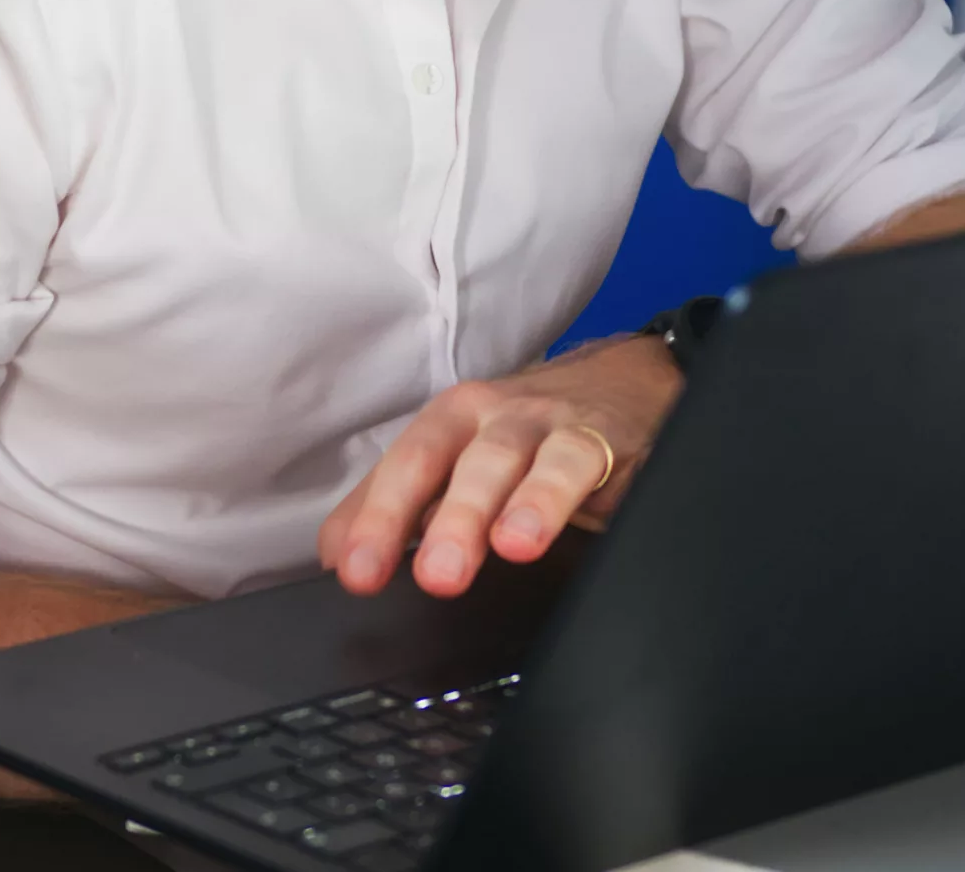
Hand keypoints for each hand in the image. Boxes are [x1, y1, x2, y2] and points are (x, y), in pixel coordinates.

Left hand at [318, 335, 682, 598]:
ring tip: (495, 551)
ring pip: (504, 458)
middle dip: (429, 517)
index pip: (399, 470)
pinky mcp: (597, 438)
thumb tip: (339, 556)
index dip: (372, 519)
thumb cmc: (531, 437)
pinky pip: (573, 463)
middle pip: (443, 459)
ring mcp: (540, 424)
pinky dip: (551, 499)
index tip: (352, 572)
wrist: (625, 386)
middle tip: (429, 577)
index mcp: (447, 425)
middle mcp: (486, 418)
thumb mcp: (466, 466)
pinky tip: (533, 535)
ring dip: (490, 507)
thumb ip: (403, 510)